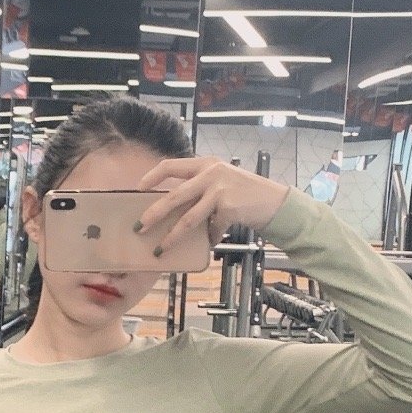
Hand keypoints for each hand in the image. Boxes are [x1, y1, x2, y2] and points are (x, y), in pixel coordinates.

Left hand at [134, 158, 291, 255]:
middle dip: (154, 213)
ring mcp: (220, 190)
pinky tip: (209, 243)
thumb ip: (199, 187)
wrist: (274, 201)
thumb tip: (170, 207)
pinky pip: (211, 229)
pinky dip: (208, 238)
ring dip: (172, 236)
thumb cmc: (244, 192)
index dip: (152, 177)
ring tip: (160, 249)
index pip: (171, 165)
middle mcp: (211, 173)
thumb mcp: (221, 180)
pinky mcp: (229, 208)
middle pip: (174, 196)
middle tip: (139, 226)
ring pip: (188, 218)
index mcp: (205, 164)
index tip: (138, 189)